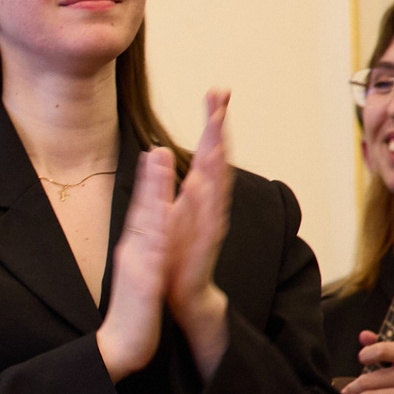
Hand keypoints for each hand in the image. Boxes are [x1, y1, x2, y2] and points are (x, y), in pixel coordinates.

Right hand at [96, 147, 173, 381]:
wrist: (119, 347)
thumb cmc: (131, 313)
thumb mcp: (136, 275)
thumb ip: (139, 253)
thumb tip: (142, 235)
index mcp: (134, 250)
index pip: (141, 211)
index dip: (149, 182)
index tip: (154, 153)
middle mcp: (133, 253)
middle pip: (142, 210)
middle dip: (152, 177)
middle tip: (157, 147)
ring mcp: (138, 266)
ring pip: (148, 223)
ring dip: (154, 192)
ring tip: (159, 166)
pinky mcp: (145, 283)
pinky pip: (155, 253)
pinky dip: (160, 229)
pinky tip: (167, 212)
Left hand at [165, 89, 233, 370]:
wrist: (185, 303)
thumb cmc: (178, 259)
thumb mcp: (175, 217)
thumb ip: (180, 188)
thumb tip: (172, 157)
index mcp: (201, 201)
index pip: (210, 155)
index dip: (214, 123)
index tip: (216, 90)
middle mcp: (209, 211)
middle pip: (217, 163)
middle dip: (218, 129)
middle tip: (220, 95)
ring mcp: (206, 231)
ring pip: (215, 190)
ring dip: (215, 160)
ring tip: (215, 130)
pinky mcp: (199, 254)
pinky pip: (204, 226)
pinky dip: (204, 207)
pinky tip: (199, 185)